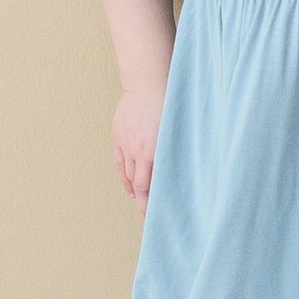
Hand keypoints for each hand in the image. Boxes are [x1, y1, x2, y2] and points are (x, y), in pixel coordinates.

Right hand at [112, 85, 166, 215]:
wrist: (148, 83)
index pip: (146, 188)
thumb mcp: (177, 132)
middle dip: (143, 200)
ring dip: (134, 189)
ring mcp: (125, 143)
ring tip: (141, 200)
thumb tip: (181, 172)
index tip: (153, 215)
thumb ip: (174, 153)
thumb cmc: (170, 104)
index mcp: (151, 152)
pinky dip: (124, 176)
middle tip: (150, 212)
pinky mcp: (118, 136)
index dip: (148, 204)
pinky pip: (119, 162)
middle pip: (136, 183)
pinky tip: (129, 184)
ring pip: (127, 174)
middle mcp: (136, 151)